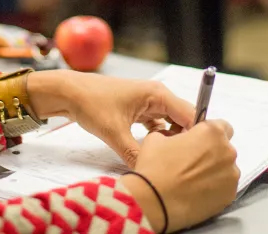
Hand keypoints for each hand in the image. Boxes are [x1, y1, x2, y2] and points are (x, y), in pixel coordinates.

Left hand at [27, 71, 194, 166]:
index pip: (193, 117)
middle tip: (179, 164)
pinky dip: (159, 139)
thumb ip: (136, 156)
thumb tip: (151, 176)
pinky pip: (159, 127)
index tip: (196, 161)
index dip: (198, 139)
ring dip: (171, 142)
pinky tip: (152, 152)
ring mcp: (149, 103)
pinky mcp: (140, 110)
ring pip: (173, 126)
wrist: (68, 92)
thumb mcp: (114, 133)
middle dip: (185, 143)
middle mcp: (157, 96)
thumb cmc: (90, 103)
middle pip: (186, 122)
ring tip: (165, 159)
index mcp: (158, 94)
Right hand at [121, 120, 239, 231]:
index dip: (208, 131)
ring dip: (213, 168)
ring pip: (225, 167)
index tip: (197, 138)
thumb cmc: (156, 165)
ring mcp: (231, 176)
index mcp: (212, 132)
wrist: (156, 200)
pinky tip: (195, 188)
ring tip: (191, 176)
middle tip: (190, 157)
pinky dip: (214, 185)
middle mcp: (227, 152)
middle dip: (211, 150)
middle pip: (224, 147)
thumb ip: (174, 133)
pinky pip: (224, 185)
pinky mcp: (229, 196)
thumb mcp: (157, 136)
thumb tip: (177, 138)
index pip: (222, 125)